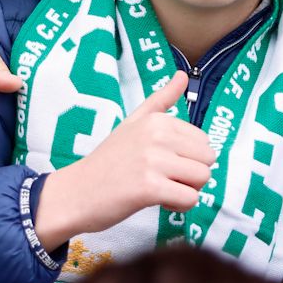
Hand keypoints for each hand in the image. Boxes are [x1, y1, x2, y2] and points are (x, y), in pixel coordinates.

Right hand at [34, 71, 214, 248]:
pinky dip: (178, 206)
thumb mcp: (133, 123)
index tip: (161, 164)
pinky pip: (190, 199)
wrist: (75, 193)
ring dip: (186, 191)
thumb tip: (183, 75)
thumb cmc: (107, 161)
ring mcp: (153, 161)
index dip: (187, 158)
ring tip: (160, 190)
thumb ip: (160, 100)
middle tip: (163, 179)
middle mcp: (157, 136)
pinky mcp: (150, 188)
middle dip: (192, 175)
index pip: (203, 141)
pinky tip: (157, 202)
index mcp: (157, 120)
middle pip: (207, 159)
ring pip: (202, 178)